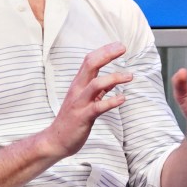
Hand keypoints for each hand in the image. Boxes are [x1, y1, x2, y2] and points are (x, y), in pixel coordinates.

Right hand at [41, 42, 132, 158]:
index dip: (104, 51)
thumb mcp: (86, 100)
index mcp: (79, 84)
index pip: (90, 61)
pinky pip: (98, 107)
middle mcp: (78, 90)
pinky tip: (123, 98)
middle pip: (90, 65)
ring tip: (130, 76)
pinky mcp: (83, 117)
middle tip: (123, 48)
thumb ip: (99, 90)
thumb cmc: (73, 119)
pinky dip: (111, 101)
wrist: (56, 140)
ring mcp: (80, 103)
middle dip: (107, 55)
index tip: (120, 45)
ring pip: (95, 84)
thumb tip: (114, 80)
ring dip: (114, 78)